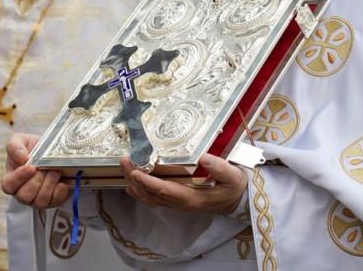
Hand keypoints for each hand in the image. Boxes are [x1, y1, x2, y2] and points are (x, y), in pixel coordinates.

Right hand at [0, 133, 70, 209]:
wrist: (55, 150)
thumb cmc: (35, 147)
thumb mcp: (21, 140)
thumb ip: (14, 146)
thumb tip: (21, 158)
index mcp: (12, 178)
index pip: (8, 186)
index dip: (18, 178)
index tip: (31, 167)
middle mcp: (23, 192)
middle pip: (24, 196)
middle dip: (37, 181)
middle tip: (45, 169)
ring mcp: (38, 198)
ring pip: (39, 202)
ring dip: (48, 185)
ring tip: (55, 172)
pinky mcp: (53, 200)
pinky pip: (55, 202)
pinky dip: (59, 193)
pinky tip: (62, 183)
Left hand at [121, 153, 246, 213]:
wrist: (238, 201)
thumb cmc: (234, 187)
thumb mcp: (233, 176)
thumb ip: (219, 168)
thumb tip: (203, 157)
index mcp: (192, 198)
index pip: (165, 191)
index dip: (148, 183)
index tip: (135, 172)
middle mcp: (181, 204)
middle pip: (152, 195)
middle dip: (135, 180)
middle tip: (123, 162)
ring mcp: (178, 204)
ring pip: (151, 199)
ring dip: (135, 186)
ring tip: (124, 169)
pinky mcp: (177, 201)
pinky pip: (154, 199)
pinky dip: (141, 192)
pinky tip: (132, 185)